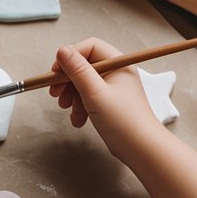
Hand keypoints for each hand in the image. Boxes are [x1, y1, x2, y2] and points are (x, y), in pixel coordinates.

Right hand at [49, 38, 159, 160]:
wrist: (141, 150)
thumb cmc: (123, 121)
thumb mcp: (95, 93)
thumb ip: (77, 70)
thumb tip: (62, 50)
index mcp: (118, 64)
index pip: (89, 47)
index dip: (70, 56)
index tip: (55, 71)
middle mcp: (116, 72)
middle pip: (84, 66)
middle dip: (67, 80)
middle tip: (55, 93)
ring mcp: (113, 88)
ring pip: (84, 84)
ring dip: (72, 96)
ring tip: (66, 108)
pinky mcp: (110, 103)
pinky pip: (89, 98)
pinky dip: (80, 107)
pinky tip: (78, 120)